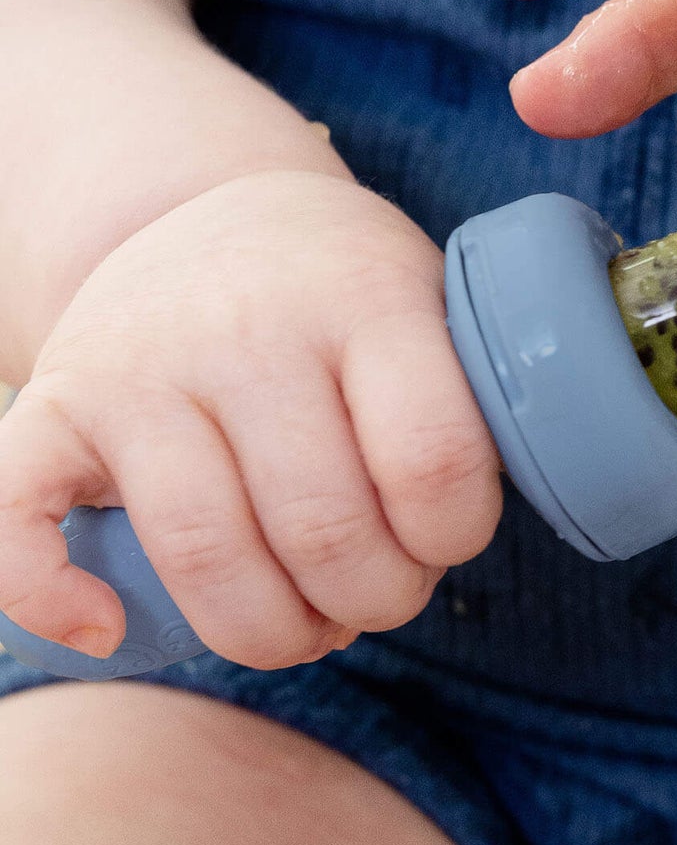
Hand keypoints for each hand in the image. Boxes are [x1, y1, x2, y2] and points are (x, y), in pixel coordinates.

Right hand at [0, 171, 501, 668]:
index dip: (454, 539)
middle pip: (325, 532)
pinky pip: (19, 518)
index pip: (435, 462)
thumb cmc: (344, 288)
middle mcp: (248, 326)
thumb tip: (457, 545)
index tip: (448, 539)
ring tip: (307, 624)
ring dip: (270, 634)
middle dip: (374, 601)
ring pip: (205, 558)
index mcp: (367, 296)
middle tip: (382, 591)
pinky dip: (56, 600)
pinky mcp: (55, 396)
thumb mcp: (430, 301)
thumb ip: (464, 401)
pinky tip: (114, 628)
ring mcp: (140, 361)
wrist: (211, 210)